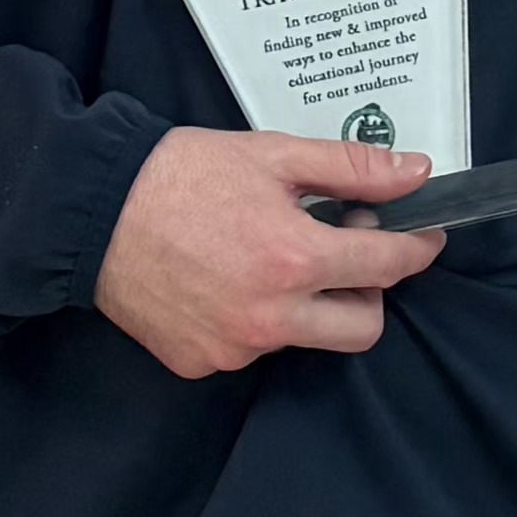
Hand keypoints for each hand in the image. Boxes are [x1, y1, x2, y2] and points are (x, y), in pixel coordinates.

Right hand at [93, 128, 441, 376]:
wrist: (91, 210)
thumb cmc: (182, 174)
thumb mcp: (274, 155)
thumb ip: (353, 168)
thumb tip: (418, 173)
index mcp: (294, 260)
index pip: (388, 267)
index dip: (416, 248)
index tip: (424, 237)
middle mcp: (269, 316)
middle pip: (361, 328)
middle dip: (368, 292)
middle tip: (345, 251)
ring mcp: (233, 347)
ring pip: (305, 338)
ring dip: (310, 305)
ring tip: (274, 256)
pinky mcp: (200, 362)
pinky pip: (252, 348)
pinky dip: (257, 318)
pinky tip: (229, 279)